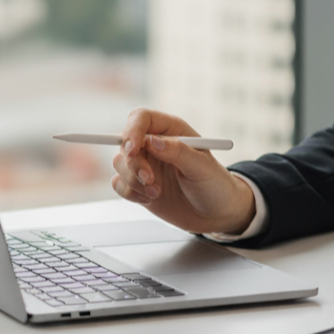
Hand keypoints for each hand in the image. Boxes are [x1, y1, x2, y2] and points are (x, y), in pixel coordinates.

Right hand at [111, 108, 255, 234]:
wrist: (214, 214)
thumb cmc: (214, 185)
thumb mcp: (202, 167)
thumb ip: (178, 152)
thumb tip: (152, 141)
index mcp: (172, 130)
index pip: (141, 118)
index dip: (133, 130)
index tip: (133, 149)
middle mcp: (155, 145)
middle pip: (126, 142)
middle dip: (134, 163)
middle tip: (150, 180)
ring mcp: (146, 164)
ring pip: (120, 163)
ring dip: (133, 181)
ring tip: (157, 192)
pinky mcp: (138, 184)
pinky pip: (118, 183)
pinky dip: (129, 193)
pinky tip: (150, 200)